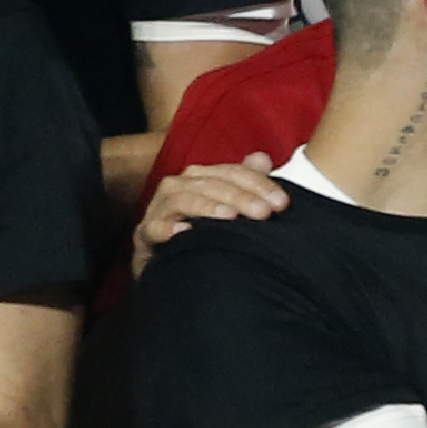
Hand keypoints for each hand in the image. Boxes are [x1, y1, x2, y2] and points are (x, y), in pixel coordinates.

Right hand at [131, 153, 287, 276]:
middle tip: (264, 213)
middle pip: (207, 183)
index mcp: (197, 178)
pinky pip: (152, 228)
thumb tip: (262, 158)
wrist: (171, 269)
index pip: (229, 172)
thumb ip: (244, 183)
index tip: (282, 203)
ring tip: (230, 218)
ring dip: (205, 206)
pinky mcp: (144, 236)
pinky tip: (186, 232)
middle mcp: (176, 188)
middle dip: (237, 196)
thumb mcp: (227, 208)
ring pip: (179, 199)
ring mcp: (158, 211)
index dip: (257, 183)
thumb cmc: (203, 234)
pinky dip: (167, 228)